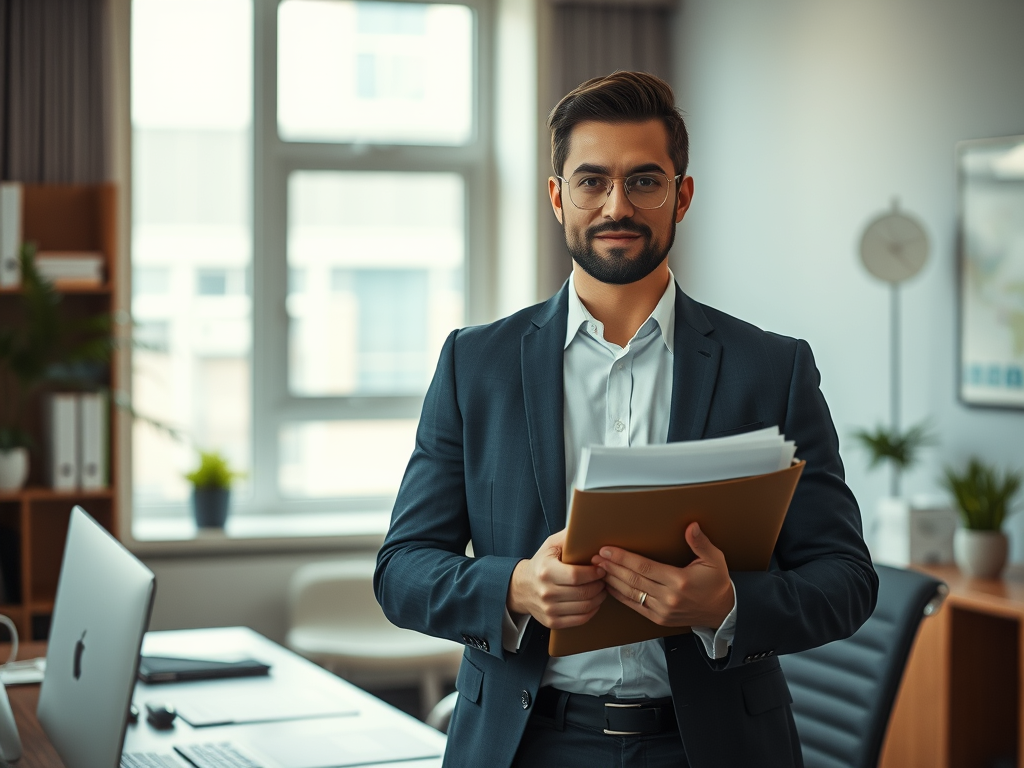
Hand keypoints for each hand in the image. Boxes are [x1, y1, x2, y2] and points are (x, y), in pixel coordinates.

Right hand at [507, 529, 607, 628]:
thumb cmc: (541, 563)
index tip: (601, 568)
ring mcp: (548, 609)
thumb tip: (587, 524)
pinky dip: (592, 611)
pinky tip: (594, 602)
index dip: (594, 573)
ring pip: (585, 607)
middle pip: (583, 593)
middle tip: (605, 579)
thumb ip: (569, 536)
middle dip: (600, 585)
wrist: (521, 587)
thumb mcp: (551, 545)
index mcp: (546, 571)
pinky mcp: (552, 621)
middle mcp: (546, 592)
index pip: (577, 575)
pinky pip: (580, 619)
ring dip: (599, 598)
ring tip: (601, 589)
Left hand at [592, 522, 733, 627]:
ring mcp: (662, 610)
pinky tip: (610, 586)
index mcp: (679, 581)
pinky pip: (634, 606)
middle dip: (612, 567)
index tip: (607, 550)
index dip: (623, 558)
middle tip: (596, 557)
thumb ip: (701, 543)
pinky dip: (620, 596)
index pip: (644, 567)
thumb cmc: (717, 583)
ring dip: (612, 581)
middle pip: (633, 580)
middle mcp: (668, 597)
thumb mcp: (714, 560)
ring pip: (630, 594)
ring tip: (598, 569)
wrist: (722, 612)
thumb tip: (691, 526)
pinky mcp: (659, 619)